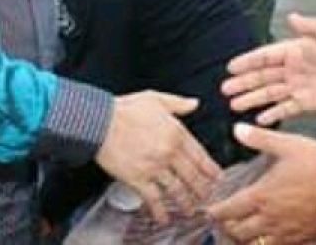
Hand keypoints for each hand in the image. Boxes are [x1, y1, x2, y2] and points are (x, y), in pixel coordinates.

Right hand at [95, 91, 220, 223]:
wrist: (99, 121)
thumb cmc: (125, 109)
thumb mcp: (156, 98)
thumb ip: (178, 103)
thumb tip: (194, 103)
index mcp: (176, 132)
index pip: (200, 155)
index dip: (210, 169)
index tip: (216, 177)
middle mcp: (169, 152)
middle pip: (192, 176)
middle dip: (202, 189)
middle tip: (206, 197)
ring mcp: (155, 167)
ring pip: (177, 190)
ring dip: (185, 203)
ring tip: (190, 210)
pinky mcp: (138, 179)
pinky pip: (154, 199)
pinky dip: (160, 211)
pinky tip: (164, 217)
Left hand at [208, 124, 315, 244]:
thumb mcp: (289, 145)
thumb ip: (260, 139)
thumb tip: (237, 129)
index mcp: (261, 197)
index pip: (227, 211)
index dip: (214, 212)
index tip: (207, 210)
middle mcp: (270, 219)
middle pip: (237, 233)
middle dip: (226, 228)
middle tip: (223, 221)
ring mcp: (286, 233)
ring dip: (244, 239)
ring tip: (241, 232)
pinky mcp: (302, 240)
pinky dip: (266, 244)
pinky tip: (268, 236)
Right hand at [223, 13, 315, 124]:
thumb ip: (311, 27)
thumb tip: (292, 16)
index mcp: (295, 51)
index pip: (266, 56)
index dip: (248, 61)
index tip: (231, 67)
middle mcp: (293, 69)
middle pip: (263, 77)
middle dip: (243, 83)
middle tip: (225, 89)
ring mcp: (299, 87)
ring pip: (270, 94)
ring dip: (252, 99)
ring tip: (234, 105)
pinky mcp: (308, 103)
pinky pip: (286, 109)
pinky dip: (273, 114)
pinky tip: (260, 119)